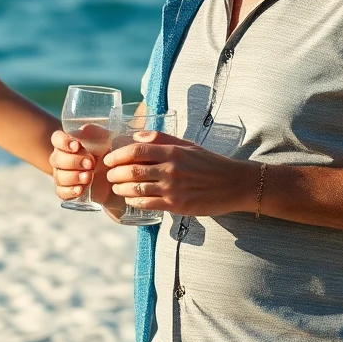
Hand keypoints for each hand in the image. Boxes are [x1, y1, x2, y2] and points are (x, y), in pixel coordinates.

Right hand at [49, 129, 115, 205]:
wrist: (115, 173)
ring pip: (59, 176)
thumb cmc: (107, 152)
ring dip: (73, 177)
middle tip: (91, 164)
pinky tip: (81, 189)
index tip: (77, 146)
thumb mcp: (105, 139)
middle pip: (56, 159)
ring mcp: (63, 175)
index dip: (63, 142)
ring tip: (89, 177)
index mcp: (68, 143)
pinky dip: (69, 191)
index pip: (56, 139)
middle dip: (73, 161)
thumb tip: (84, 128)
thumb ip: (96, 132)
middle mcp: (62, 159)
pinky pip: (61, 192)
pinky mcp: (67, 191)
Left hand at [104, 130, 254, 215]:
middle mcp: (171, 170)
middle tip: (109, 175)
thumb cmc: (210, 163)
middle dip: (115, 173)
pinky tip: (131, 199)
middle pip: (133, 171)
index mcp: (173, 152)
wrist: (233, 184)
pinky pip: (148, 204)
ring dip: (122, 189)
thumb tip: (136, 135)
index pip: (137, 151)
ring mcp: (173, 189)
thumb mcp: (188, 145)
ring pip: (137, 189)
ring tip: (117, 187)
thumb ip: (161, 139)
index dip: (118, 155)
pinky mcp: (177, 206)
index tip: (109, 159)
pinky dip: (135, 201)